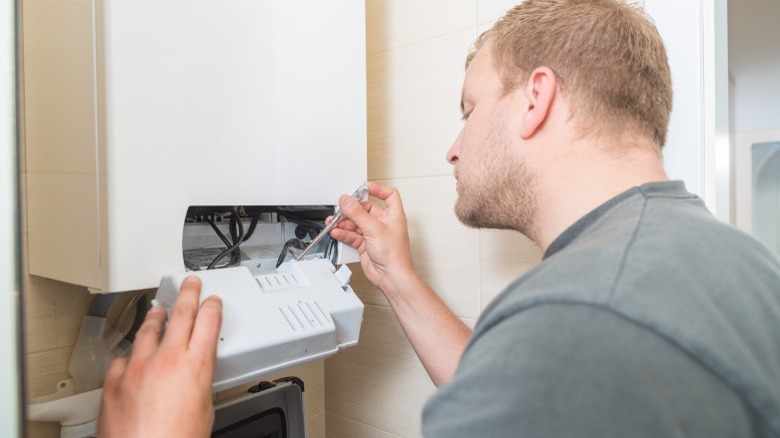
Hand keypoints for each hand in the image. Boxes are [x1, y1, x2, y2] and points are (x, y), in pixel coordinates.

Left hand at [98, 276, 222, 437]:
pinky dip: (132, 352)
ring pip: (149, 329)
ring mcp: (138, 366)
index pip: (208, 322)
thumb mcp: (203, 409)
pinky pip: (124, 356)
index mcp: (196, 366)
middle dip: (187, 294)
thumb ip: (198, 384)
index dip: (212, 306)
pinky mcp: (114, 379)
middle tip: (189, 283)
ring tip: (159, 308)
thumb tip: (193, 379)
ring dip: (156, 315)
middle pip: (180, 314)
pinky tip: (133, 352)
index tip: (212, 300)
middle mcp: (167, 359)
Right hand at [329, 182, 416, 296]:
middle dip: (352, 209)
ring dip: (344, 222)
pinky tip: (336, 232)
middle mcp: (384, 223)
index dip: (377, 189)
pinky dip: (343, 233)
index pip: (388, 195)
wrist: (392, 277)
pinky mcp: (365, 245)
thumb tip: (347, 201)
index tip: (364, 188)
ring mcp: (374, 234)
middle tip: (341, 209)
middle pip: (365, 209)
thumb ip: (357, 213)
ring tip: (334, 221)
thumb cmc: (395, 255)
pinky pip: (352, 235)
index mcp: (393, 215)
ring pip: (356, 223)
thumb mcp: (374, 228)